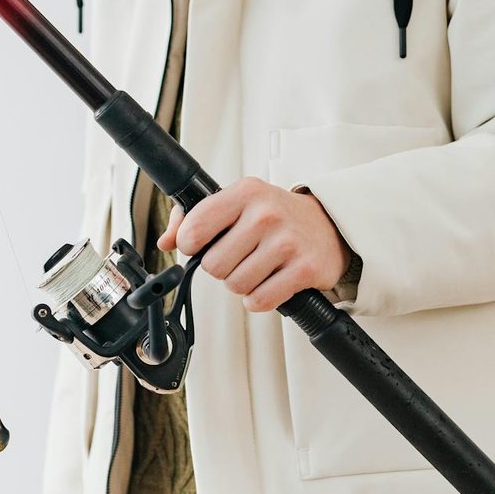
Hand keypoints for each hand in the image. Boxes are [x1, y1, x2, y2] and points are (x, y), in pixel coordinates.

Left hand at [161, 177, 352, 312]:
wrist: (329, 225)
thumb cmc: (276, 216)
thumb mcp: (236, 202)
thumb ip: (193, 216)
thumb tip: (165, 241)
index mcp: (246, 193)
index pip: (195, 227)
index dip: (190, 244)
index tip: (201, 245)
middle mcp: (267, 214)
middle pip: (213, 265)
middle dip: (221, 268)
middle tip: (239, 257)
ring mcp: (287, 242)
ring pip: (235, 285)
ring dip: (242, 284)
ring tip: (258, 267)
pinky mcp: (304, 269)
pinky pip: (260, 300)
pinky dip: (259, 298)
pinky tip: (270, 282)